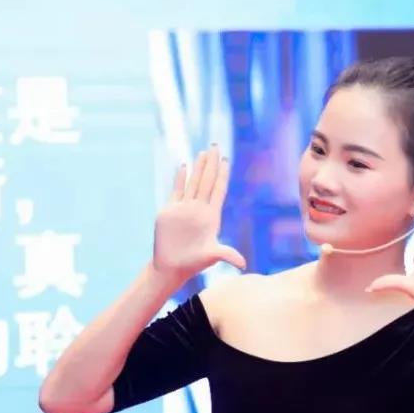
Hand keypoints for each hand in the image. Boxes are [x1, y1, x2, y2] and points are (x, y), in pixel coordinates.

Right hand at [152, 145, 245, 280]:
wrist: (171, 266)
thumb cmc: (193, 263)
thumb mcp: (212, 257)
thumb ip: (227, 256)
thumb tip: (244, 265)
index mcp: (211, 216)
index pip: (218, 190)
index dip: (222, 175)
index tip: (226, 160)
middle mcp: (199, 209)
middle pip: (207, 181)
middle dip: (211, 164)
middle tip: (215, 145)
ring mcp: (184, 208)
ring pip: (193, 182)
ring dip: (198, 167)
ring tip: (204, 152)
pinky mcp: (170, 210)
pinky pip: (177, 190)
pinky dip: (180, 177)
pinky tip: (183, 165)